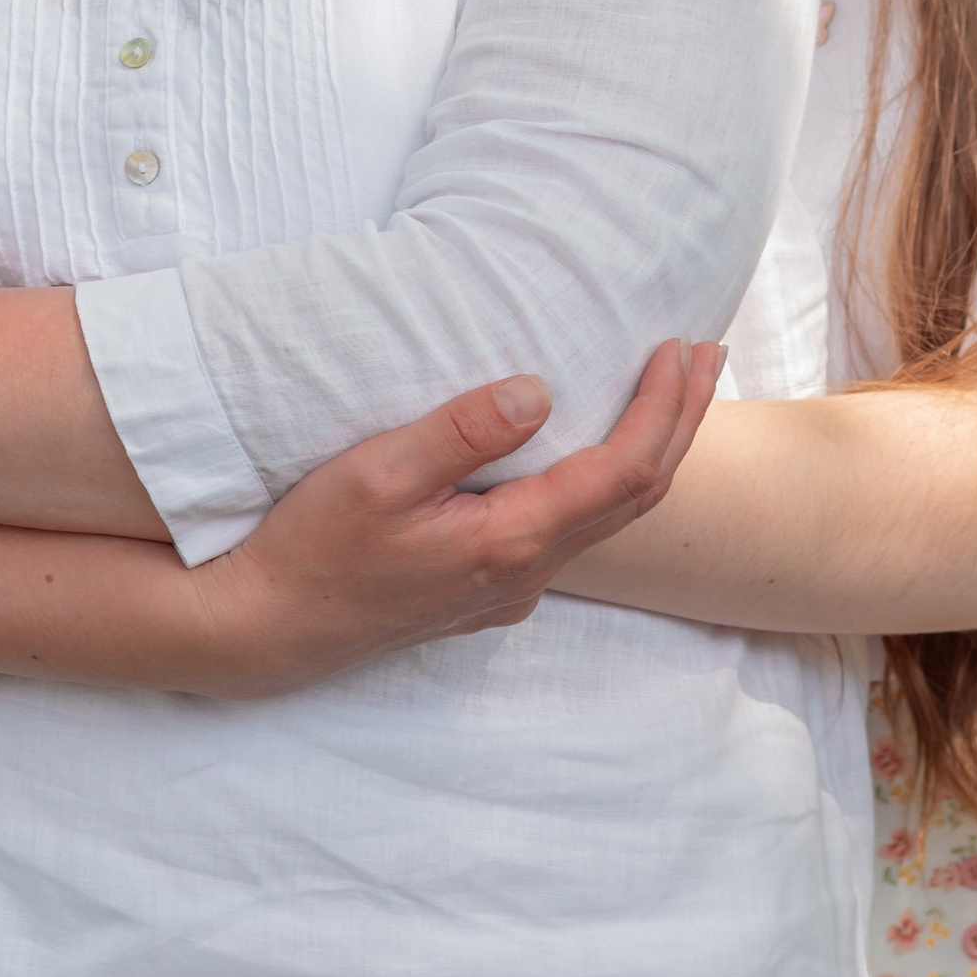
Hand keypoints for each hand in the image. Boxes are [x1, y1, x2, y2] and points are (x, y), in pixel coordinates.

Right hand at [164, 338, 726, 696]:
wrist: (268, 629)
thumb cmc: (313, 547)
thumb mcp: (377, 473)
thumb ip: (461, 431)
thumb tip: (538, 390)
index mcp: (510, 541)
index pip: (625, 470)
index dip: (665, 407)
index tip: (682, 347)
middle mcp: (526, 574)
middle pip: (637, 497)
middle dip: (681, 422)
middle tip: (709, 354)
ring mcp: (508, 590)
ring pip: (608, 519)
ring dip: (649, 450)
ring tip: (671, 391)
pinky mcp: (486, 590)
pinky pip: (572, 531)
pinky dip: (606, 480)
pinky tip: (594, 449)